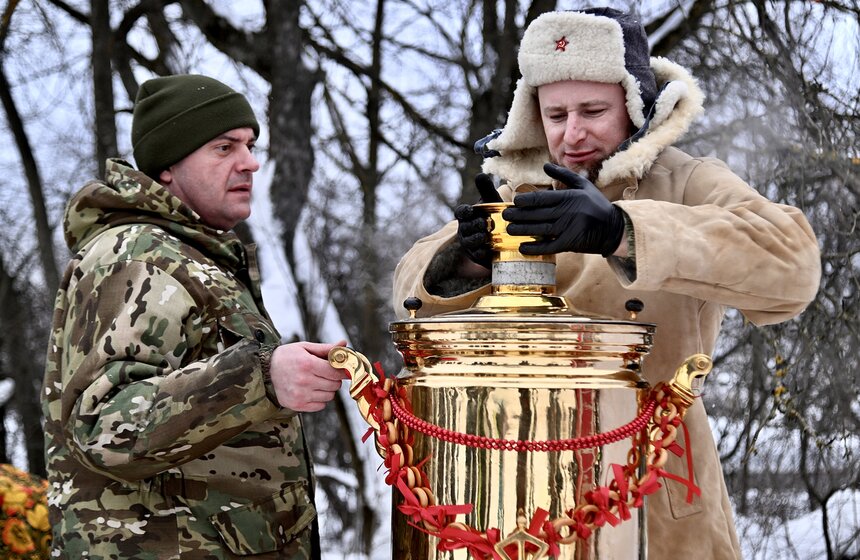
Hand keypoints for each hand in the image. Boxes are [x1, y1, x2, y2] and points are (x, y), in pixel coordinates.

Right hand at [268, 341, 347, 411]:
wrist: (265, 370)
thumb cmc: (287, 357)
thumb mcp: (305, 347)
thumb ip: (326, 348)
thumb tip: (344, 344)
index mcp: (307, 364)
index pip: (336, 372)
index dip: (342, 371)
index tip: (343, 369)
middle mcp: (304, 381)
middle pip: (335, 385)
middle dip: (334, 379)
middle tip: (326, 373)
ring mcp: (300, 395)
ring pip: (329, 396)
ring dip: (327, 389)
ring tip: (317, 381)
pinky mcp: (297, 405)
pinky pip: (320, 406)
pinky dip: (319, 399)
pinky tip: (311, 390)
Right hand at [455, 173, 502, 266]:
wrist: (503, 236)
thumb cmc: (494, 214)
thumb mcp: (492, 201)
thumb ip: (486, 189)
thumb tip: (480, 174)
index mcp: (467, 215)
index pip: (460, 212)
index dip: (464, 211)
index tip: (470, 210)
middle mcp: (465, 228)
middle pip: (465, 227)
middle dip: (473, 225)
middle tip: (484, 224)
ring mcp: (469, 242)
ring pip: (468, 241)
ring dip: (475, 238)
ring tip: (485, 236)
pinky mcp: (476, 255)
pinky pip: (475, 254)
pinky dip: (479, 252)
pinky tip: (486, 251)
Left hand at [502, 163, 624, 256]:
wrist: (613, 228)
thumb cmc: (595, 205)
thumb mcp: (583, 186)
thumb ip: (563, 175)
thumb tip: (545, 166)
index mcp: (569, 197)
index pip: (542, 199)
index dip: (525, 201)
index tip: (514, 202)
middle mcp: (567, 212)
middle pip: (537, 214)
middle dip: (518, 215)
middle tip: (505, 215)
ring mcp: (568, 229)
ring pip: (540, 229)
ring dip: (522, 230)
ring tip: (508, 229)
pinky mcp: (570, 243)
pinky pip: (549, 247)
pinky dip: (535, 248)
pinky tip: (522, 248)